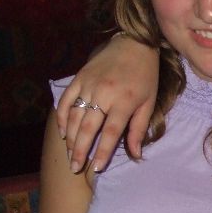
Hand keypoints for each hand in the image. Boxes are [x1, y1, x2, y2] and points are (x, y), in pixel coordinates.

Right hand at [55, 34, 159, 171]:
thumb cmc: (145, 76)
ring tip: (70, 155)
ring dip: (70, 138)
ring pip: (74, 116)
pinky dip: (62, 117)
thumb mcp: (149, 102)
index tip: (95, 168)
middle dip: (80, 150)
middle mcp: (104, 94)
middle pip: (88, 128)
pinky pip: (66, 100)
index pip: (111, 133)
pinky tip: (63, 132)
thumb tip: (135, 154)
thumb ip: (139, 129)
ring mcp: (89, 85)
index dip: (102, 152)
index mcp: (124, 101)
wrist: (134, 44)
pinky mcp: (79, 78)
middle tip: (75, 167)